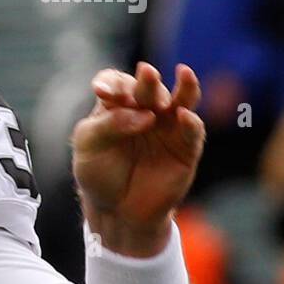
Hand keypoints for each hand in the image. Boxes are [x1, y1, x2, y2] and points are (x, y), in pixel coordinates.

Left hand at [72, 62, 204, 255]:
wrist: (116, 211)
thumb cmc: (99, 174)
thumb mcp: (89, 146)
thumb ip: (109, 125)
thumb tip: (145, 116)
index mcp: (115, 105)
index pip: (116, 83)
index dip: (112, 82)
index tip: (103, 91)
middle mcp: (144, 110)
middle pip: (148, 88)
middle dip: (146, 82)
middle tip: (146, 75)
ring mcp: (168, 127)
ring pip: (181, 100)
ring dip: (184, 87)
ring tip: (184, 73)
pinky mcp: (186, 147)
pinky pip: (193, 130)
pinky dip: (191, 121)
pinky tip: (184, 115)